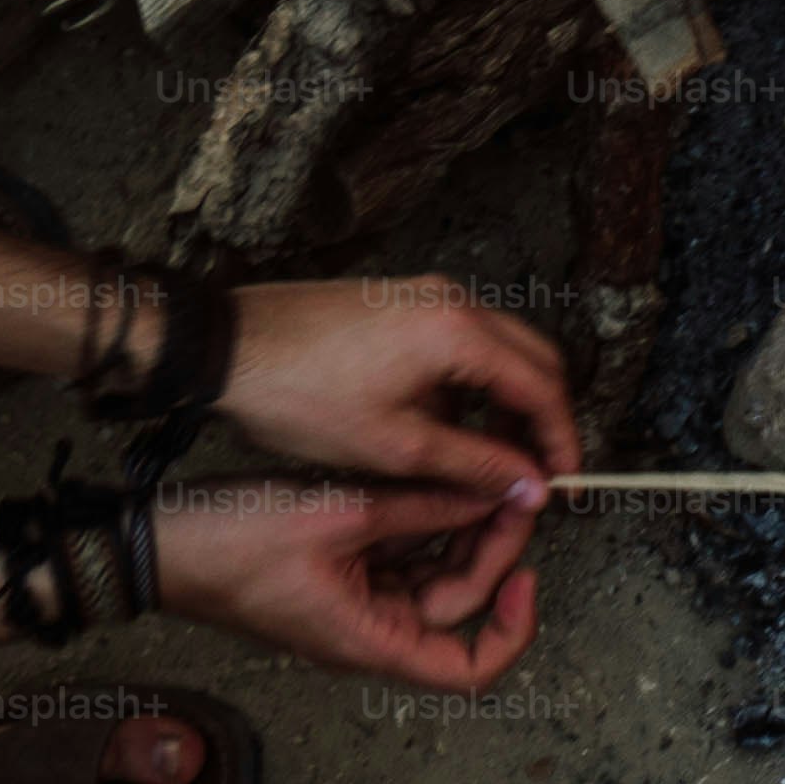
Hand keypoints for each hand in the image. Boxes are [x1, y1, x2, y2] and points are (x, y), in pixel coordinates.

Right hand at [152, 476, 538, 689]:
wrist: (153, 542)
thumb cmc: (230, 543)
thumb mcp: (340, 515)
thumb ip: (424, 506)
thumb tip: (495, 493)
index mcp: (372, 641)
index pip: (468, 670)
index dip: (512, 631)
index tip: (526, 576)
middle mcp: (369, 631)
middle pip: (458, 605)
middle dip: (493, 550)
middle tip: (513, 494)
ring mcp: (353, 603)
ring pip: (431, 574)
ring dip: (461, 530)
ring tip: (484, 480)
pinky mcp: (338, 573)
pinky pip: (398, 553)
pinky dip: (423, 521)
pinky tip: (438, 480)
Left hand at [222, 279, 580, 496]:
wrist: (222, 347)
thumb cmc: (297, 394)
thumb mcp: (394, 446)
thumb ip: (476, 466)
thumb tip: (532, 487)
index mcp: (459, 332)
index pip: (543, 388)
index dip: (561, 440)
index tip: (562, 483)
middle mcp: (453, 301)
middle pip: (534, 360)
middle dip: (542, 419)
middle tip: (534, 472)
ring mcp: (426, 295)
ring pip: (500, 351)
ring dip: (505, 403)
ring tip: (489, 459)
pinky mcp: (401, 302)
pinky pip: (462, 342)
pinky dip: (471, 385)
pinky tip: (445, 428)